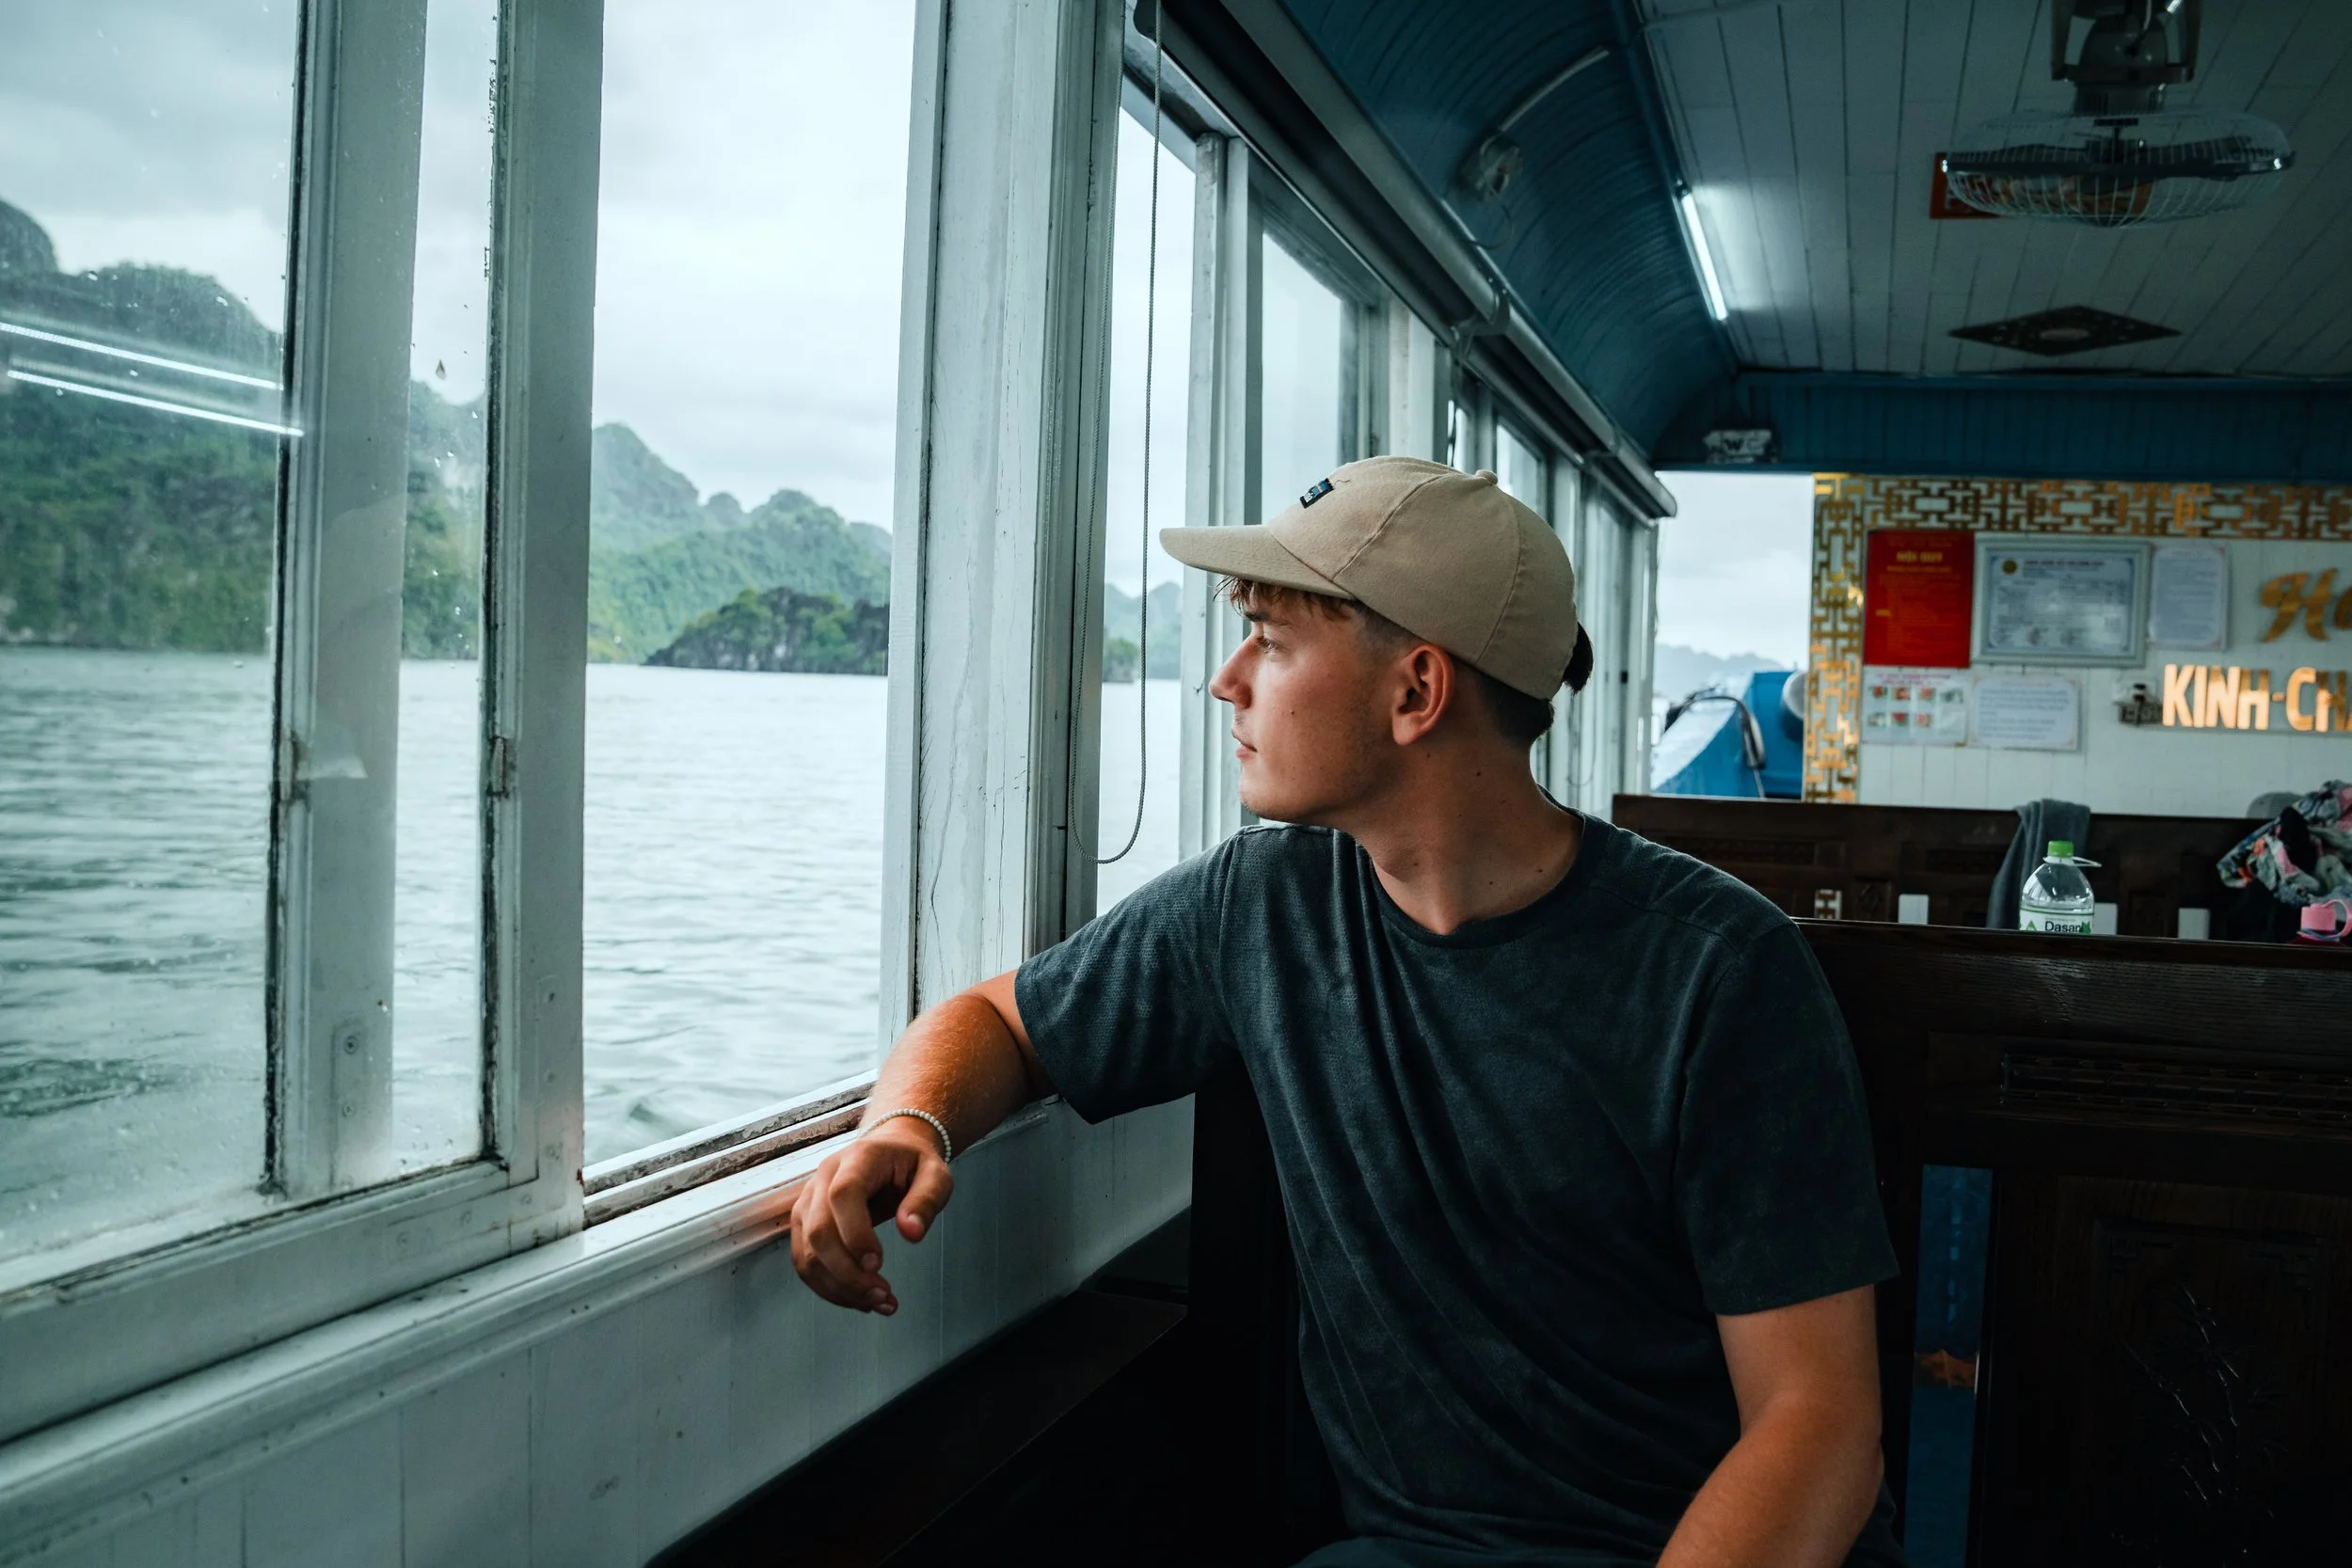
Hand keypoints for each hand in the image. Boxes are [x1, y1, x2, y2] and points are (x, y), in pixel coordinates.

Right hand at [789, 1123, 953, 1314]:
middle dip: (848, 1273)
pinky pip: (805, 1263)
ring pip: (808, 1253)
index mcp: (857, 1158)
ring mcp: (808, 1201)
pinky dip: (828, 1288)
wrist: (889, 1151)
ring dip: (839, 1287)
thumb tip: (911, 1234)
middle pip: (819, 1230)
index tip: (879, 1264)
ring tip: (877, 1302)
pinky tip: (858, 1299)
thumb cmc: (912, 1163)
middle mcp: (823, 1178)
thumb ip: (926, 1200)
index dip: (855, 1233)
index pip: (843, 1195)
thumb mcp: (935, 1174)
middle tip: (882, 1294)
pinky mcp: (804, 1224)